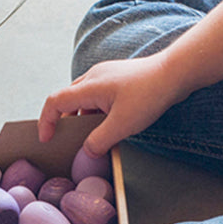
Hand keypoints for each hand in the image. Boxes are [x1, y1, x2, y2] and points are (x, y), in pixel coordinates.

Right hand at [37, 52, 185, 155]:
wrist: (176, 71)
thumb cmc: (150, 94)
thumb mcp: (122, 125)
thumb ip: (100, 141)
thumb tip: (87, 151)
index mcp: (88, 87)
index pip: (55, 102)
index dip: (46, 122)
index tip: (46, 139)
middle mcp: (93, 77)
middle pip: (67, 100)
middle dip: (63, 121)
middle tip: (66, 141)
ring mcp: (106, 76)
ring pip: (83, 98)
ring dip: (82, 117)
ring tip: (90, 136)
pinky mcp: (118, 78)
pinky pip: (97, 96)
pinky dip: (95, 111)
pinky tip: (108, 124)